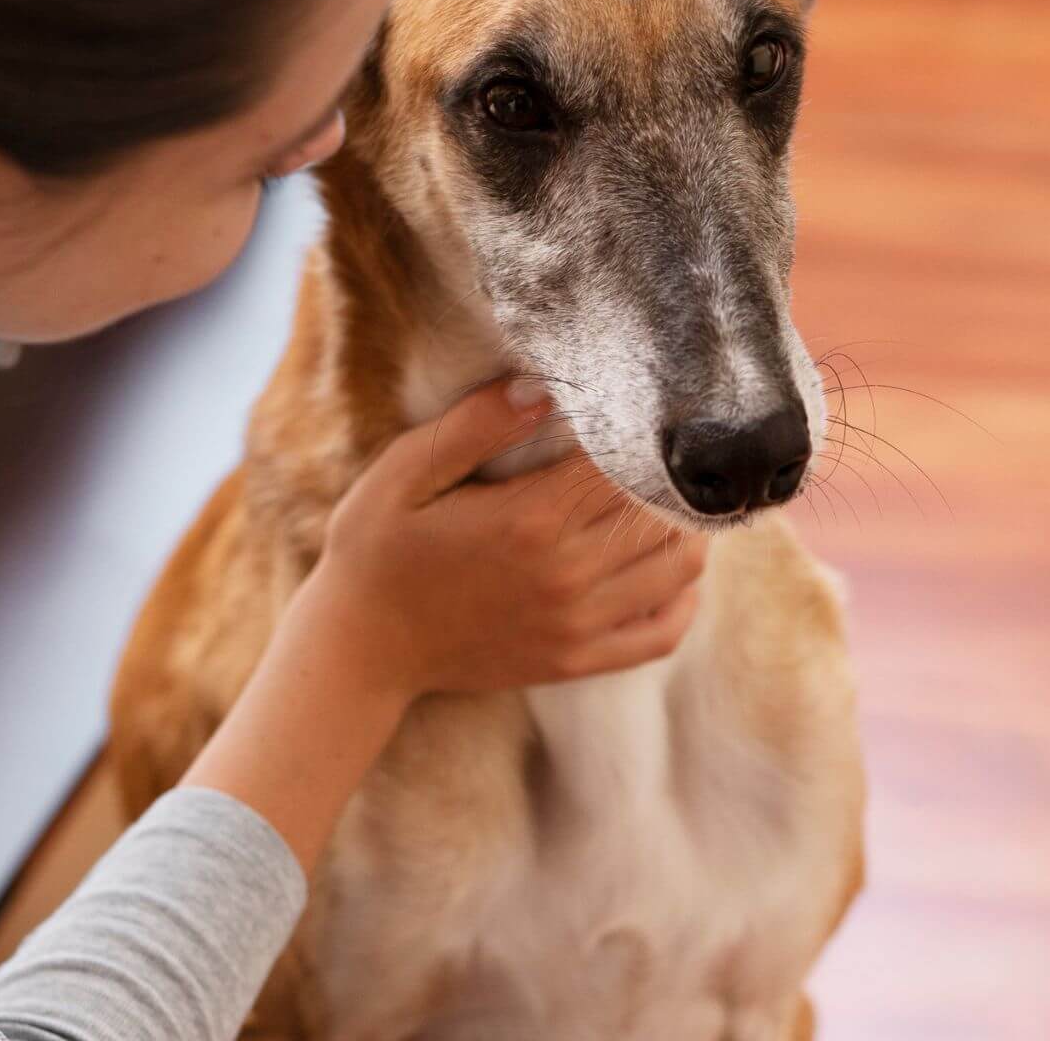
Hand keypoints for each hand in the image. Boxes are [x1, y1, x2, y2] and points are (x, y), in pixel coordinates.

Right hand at [304, 380, 706, 700]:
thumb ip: (474, 426)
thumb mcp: (404, 472)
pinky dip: (684, 599)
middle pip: (663, 511)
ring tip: (671, 499)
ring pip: (679, 568)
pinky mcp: (577, 661)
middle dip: (674, 476)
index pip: (626, 462)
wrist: (361, 647)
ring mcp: (576, 624)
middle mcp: (566, 573)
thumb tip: (542, 388)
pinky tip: (671, 571)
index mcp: (529, 518)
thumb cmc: (377, 549)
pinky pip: (663, 634)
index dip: (645, 431)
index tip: (643, 409)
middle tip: (668, 450)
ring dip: (688, 529)